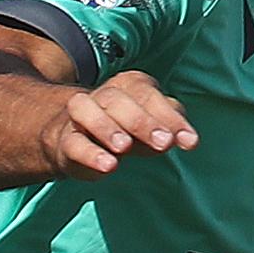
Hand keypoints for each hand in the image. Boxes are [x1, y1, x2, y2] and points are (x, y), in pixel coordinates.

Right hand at [34, 70, 198, 178]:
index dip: (169, 116)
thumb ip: (169, 128)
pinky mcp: (65, 141)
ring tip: (125, 148)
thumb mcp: (150, 127)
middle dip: (142, 121)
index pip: (147, 94)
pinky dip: (90, 154)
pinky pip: (74, 143)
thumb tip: (188, 139)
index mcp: (128, 86)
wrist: (75, 142)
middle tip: (163, 143)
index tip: (188, 141)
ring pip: (87, 110)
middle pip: (118, 99)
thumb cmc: (125, 130)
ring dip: (107, 127)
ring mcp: (80, 117)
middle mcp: (102, 96)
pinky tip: (108, 166)